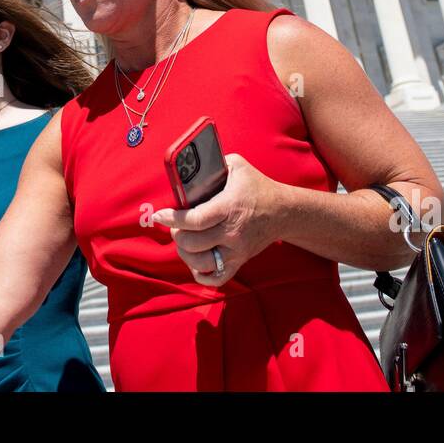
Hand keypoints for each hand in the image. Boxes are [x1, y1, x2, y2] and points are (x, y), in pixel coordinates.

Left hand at [152, 152, 284, 287]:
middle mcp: (233, 232)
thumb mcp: (237, 166)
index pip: (195, 219)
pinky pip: (216, 279)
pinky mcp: (240, 262)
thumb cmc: (256, 187)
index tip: (159, 215)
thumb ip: (213, 163)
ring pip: (200, 263)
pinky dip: (201, 274)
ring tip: (184, 241)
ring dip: (185, 253)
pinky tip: (196, 261)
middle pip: (193, 243)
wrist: (283, 212)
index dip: (172, 219)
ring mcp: (237, 251)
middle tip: (176, 226)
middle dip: (177, 234)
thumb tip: (187, 165)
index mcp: (229, 207)